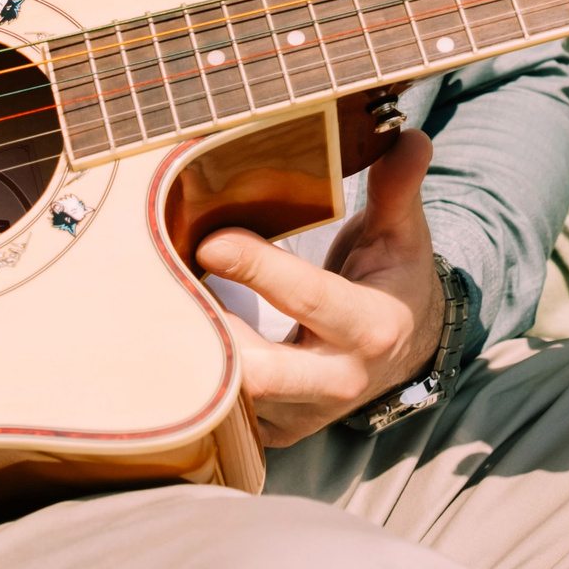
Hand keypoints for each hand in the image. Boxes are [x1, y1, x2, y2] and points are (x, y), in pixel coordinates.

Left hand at [195, 129, 444, 446]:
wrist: (408, 350)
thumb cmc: (394, 277)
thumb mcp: (403, 233)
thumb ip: (397, 189)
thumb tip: (409, 137)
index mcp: (372, 326)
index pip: (308, 298)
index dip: (258, 269)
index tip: (211, 241)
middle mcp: (340, 380)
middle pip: (264, 375)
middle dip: (213, 339)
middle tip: (167, 291)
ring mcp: (305, 413)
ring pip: (235, 399)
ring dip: (196, 357)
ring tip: (159, 307)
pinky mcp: (279, 431)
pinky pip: (228, 415)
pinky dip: (200, 378)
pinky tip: (176, 337)